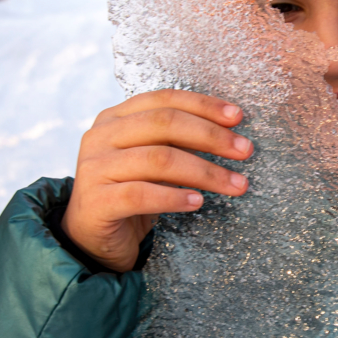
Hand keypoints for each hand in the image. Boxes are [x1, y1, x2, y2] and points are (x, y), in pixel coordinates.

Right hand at [62, 90, 251, 271]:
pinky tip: (198, 202)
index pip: (164, 99)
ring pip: (158, 159)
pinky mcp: (95, 202)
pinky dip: (174, 197)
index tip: (238, 118)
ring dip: (205, 171)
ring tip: (236, 185)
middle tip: (245, 151)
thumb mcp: (153, 161)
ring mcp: (94, 168)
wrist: (92, 238)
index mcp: (115, 117)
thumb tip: (231, 133)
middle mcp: (101, 136)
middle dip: (211, 136)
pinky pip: (141, 195)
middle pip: (164, 123)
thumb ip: (178, 142)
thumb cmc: (131, 194)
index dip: (204, 106)